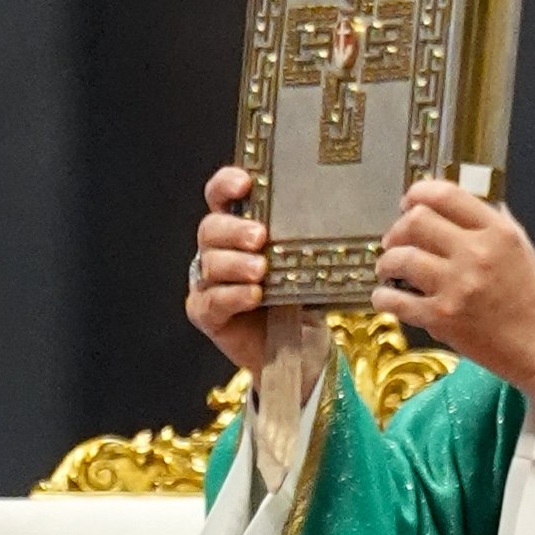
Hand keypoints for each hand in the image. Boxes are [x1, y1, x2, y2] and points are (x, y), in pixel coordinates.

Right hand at [187, 166, 326, 400]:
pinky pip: (213, 300)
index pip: (220, 197)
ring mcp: (208, 282)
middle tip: (259, 237)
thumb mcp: (306, 266)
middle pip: (210, 228)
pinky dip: (233, 295)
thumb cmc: (302, 301)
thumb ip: (302, 242)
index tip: (245, 183)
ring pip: (210, 263)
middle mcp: (218, 251)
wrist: (302, 351)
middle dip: (234, 229)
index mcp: (238, 230)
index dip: (226, 185)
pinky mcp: (206, 312)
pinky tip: (253, 295)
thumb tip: (329, 214)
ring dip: (236, 264)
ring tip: (261, 270)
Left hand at [372, 181, 534, 407]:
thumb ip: (495, 223)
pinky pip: (398, 301)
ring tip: (387, 268)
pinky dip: (384, 297)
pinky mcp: (443, 318)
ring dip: (387, 261)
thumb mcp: (524, 249)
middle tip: (394, 240)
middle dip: (398, 228)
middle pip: (416, 221)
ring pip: (401, 258)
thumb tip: (466, 204)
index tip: (408, 202)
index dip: (418, 193)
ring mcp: (456, 286)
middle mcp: (475, 253)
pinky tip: (384, 296)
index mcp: (496, 232)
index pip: (445, 195)